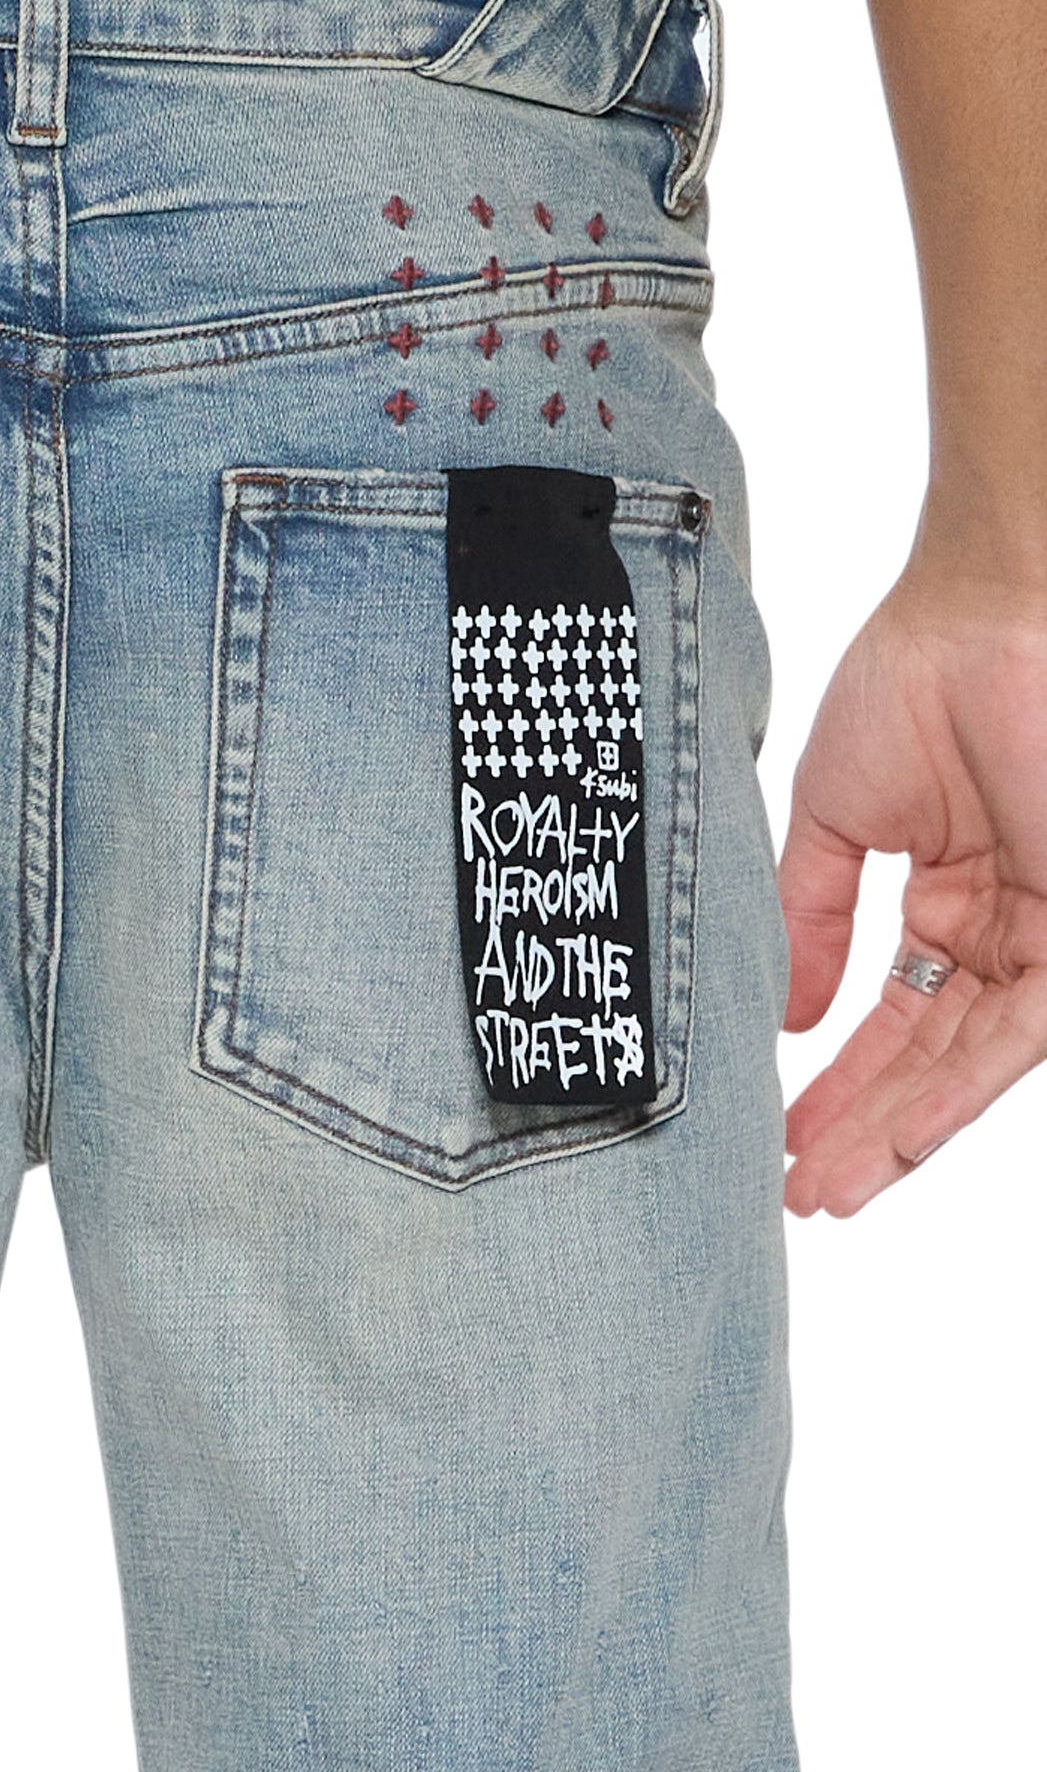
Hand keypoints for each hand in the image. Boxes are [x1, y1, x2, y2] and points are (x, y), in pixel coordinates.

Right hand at [776, 563, 1046, 1215]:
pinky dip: (955, 1093)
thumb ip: (811, 918)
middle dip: (866, 1126)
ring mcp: (1043, 932)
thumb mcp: (832, 820)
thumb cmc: (911, 683)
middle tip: (803, 1190)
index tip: (785, 1136)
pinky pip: (1022, 1036)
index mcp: (953, 895)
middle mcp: (1004, 926)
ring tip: (831, 1188)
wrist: (982, 614)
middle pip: (932, 1055)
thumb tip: (783, 1016)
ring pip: (974, 1063)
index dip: (842, 1079)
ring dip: (901, 1130)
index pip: (899, 1014)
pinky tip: (898, 1139)